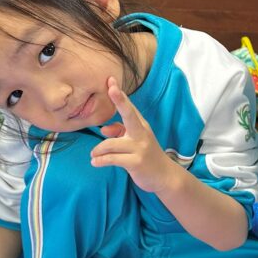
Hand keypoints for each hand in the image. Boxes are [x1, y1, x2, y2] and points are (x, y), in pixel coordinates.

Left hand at [90, 77, 177, 192]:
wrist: (164, 176)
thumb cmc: (145, 155)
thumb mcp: (133, 141)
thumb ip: (119, 132)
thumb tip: (103, 129)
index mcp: (140, 126)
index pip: (129, 108)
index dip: (119, 95)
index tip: (110, 81)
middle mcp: (142, 133)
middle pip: (129, 114)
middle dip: (120, 100)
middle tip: (111, 89)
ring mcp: (140, 148)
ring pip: (111, 144)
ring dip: (98, 150)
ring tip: (93, 155)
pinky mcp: (136, 162)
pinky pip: (112, 159)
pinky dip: (101, 160)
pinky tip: (95, 162)